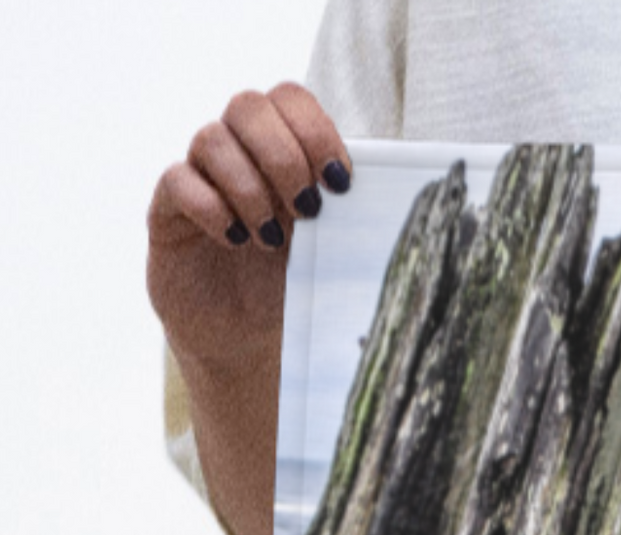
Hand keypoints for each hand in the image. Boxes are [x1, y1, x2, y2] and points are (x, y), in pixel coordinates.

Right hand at [147, 85, 349, 534]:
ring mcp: (201, 182)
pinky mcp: (169, 215)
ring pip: (211, 138)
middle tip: (309, 208)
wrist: (249, 349)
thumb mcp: (340, 259)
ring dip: (249, 185)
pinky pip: (176, 180)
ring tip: (272, 236)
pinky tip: (237, 241)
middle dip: (284, 154)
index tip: (342, 181)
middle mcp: (239, 158)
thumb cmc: (302, 298)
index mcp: (283, 156)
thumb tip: (452, 225)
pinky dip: (209, 205)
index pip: (290, 99)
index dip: (314, 128)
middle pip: (248, 105)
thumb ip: (366, 228)